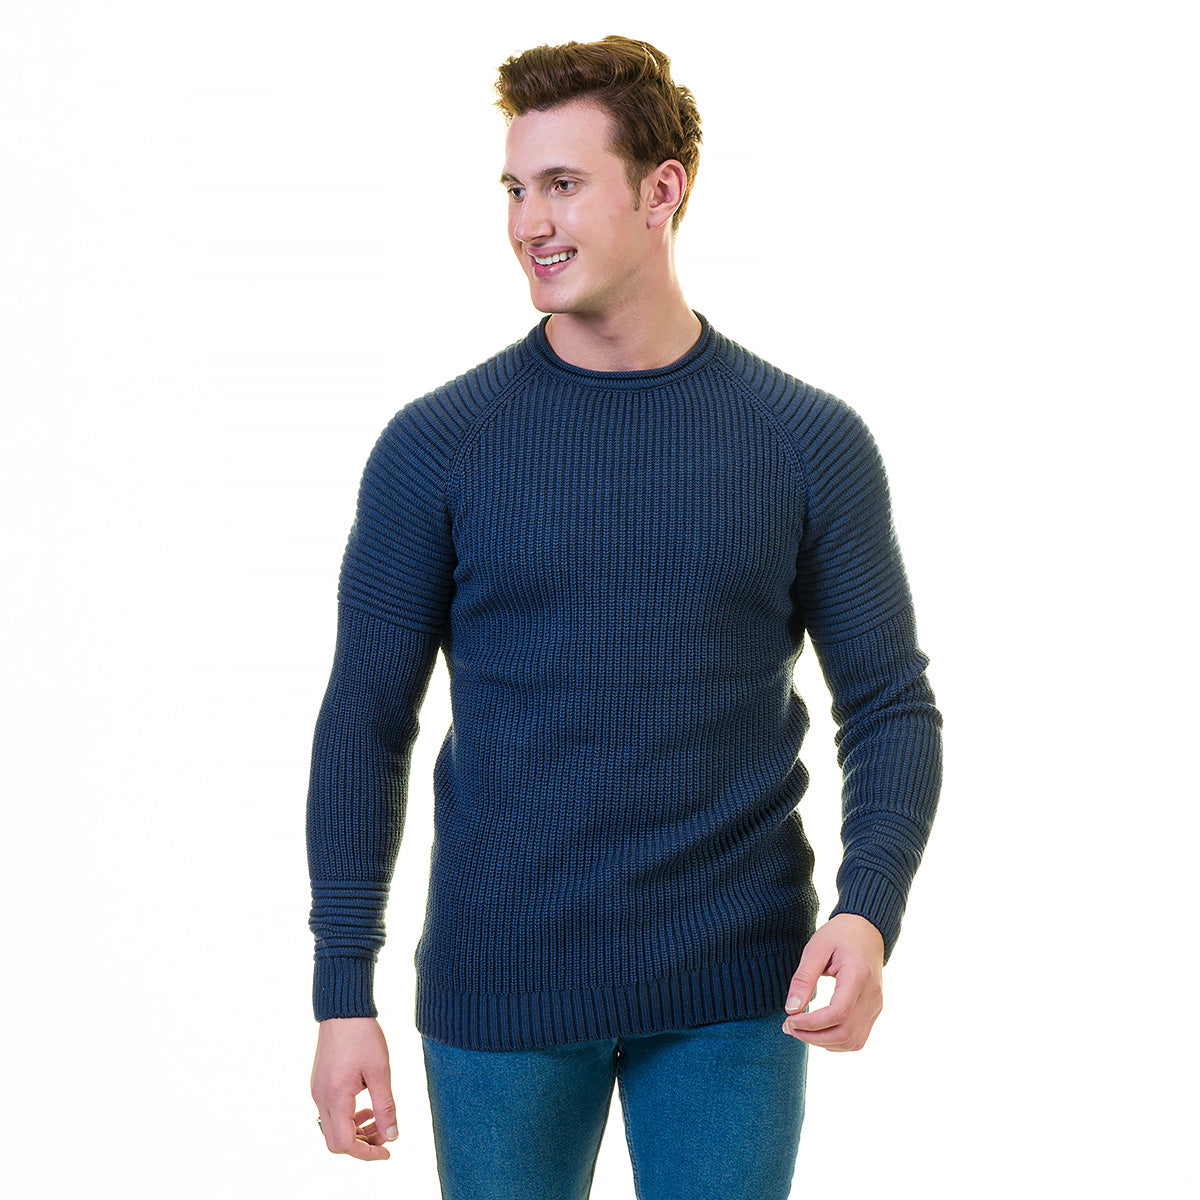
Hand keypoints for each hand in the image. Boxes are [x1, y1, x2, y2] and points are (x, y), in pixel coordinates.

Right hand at [311, 1017, 398, 1160]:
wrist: (342, 1010)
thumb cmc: (362, 1036)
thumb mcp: (380, 1071)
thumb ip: (386, 1106)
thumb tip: (393, 1135)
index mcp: (335, 1098)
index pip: (346, 1144)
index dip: (368, 1153)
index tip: (388, 1151)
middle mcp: (320, 1099)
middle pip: (336, 1142)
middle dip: (362, 1144)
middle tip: (385, 1134)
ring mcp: (317, 1091)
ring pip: (333, 1128)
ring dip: (356, 1131)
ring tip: (378, 1118)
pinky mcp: (319, 1084)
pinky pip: (330, 1112)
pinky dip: (348, 1117)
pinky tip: (365, 1105)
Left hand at [781, 913, 884, 1051]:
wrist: (867, 929)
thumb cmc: (839, 935)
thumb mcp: (816, 948)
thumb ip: (804, 979)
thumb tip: (791, 1009)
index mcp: (859, 976)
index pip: (838, 1013)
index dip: (812, 1024)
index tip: (789, 1019)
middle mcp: (872, 995)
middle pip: (845, 1033)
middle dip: (813, 1037)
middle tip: (789, 1027)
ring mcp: (876, 1005)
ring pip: (852, 1042)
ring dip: (824, 1043)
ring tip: (801, 1031)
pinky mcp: (874, 1010)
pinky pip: (857, 1038)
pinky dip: (836, 1041)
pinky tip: (818, 1031)